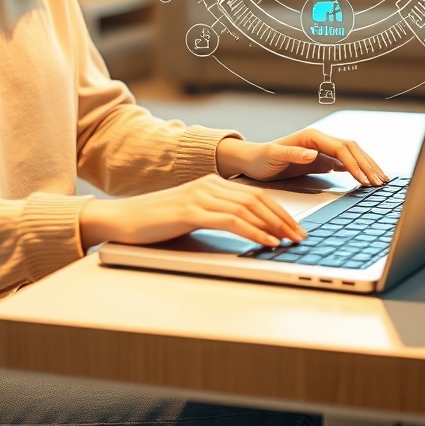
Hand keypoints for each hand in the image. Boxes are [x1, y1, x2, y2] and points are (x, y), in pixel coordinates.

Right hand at [79, 174, 306, 250]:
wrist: (123, 219)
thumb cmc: (155, 222)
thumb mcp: (191, 214)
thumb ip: (216, 215)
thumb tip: (246, 230)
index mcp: (211, 183)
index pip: (256, 195)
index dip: (280, 211)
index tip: (296, 228)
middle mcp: (209, 185)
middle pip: (258, 200)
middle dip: (284, 219)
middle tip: (301, 237)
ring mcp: (200, 196)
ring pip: (248, 209)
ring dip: (274, 226)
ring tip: (290, 241)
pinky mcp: (191, 211)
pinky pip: (231, 221)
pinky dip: (253, 231)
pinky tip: (266, 242)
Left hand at [215, 131, 387, 186]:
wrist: (253, 161)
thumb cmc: (261, 158)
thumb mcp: (273, 156)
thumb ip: (292, 154)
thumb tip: (313, 154)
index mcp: (311, 137)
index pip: (340, 148)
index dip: (354, 163)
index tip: (363, 178)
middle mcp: (319, 140)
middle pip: (352, 149)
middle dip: (367, 164)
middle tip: (379, 182)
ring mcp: (322, 150)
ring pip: (352, 154)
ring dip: (367, 166)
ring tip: (380, 180)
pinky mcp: (322, 160)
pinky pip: (346, 162)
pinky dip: (359, 170)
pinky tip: (367, 179)